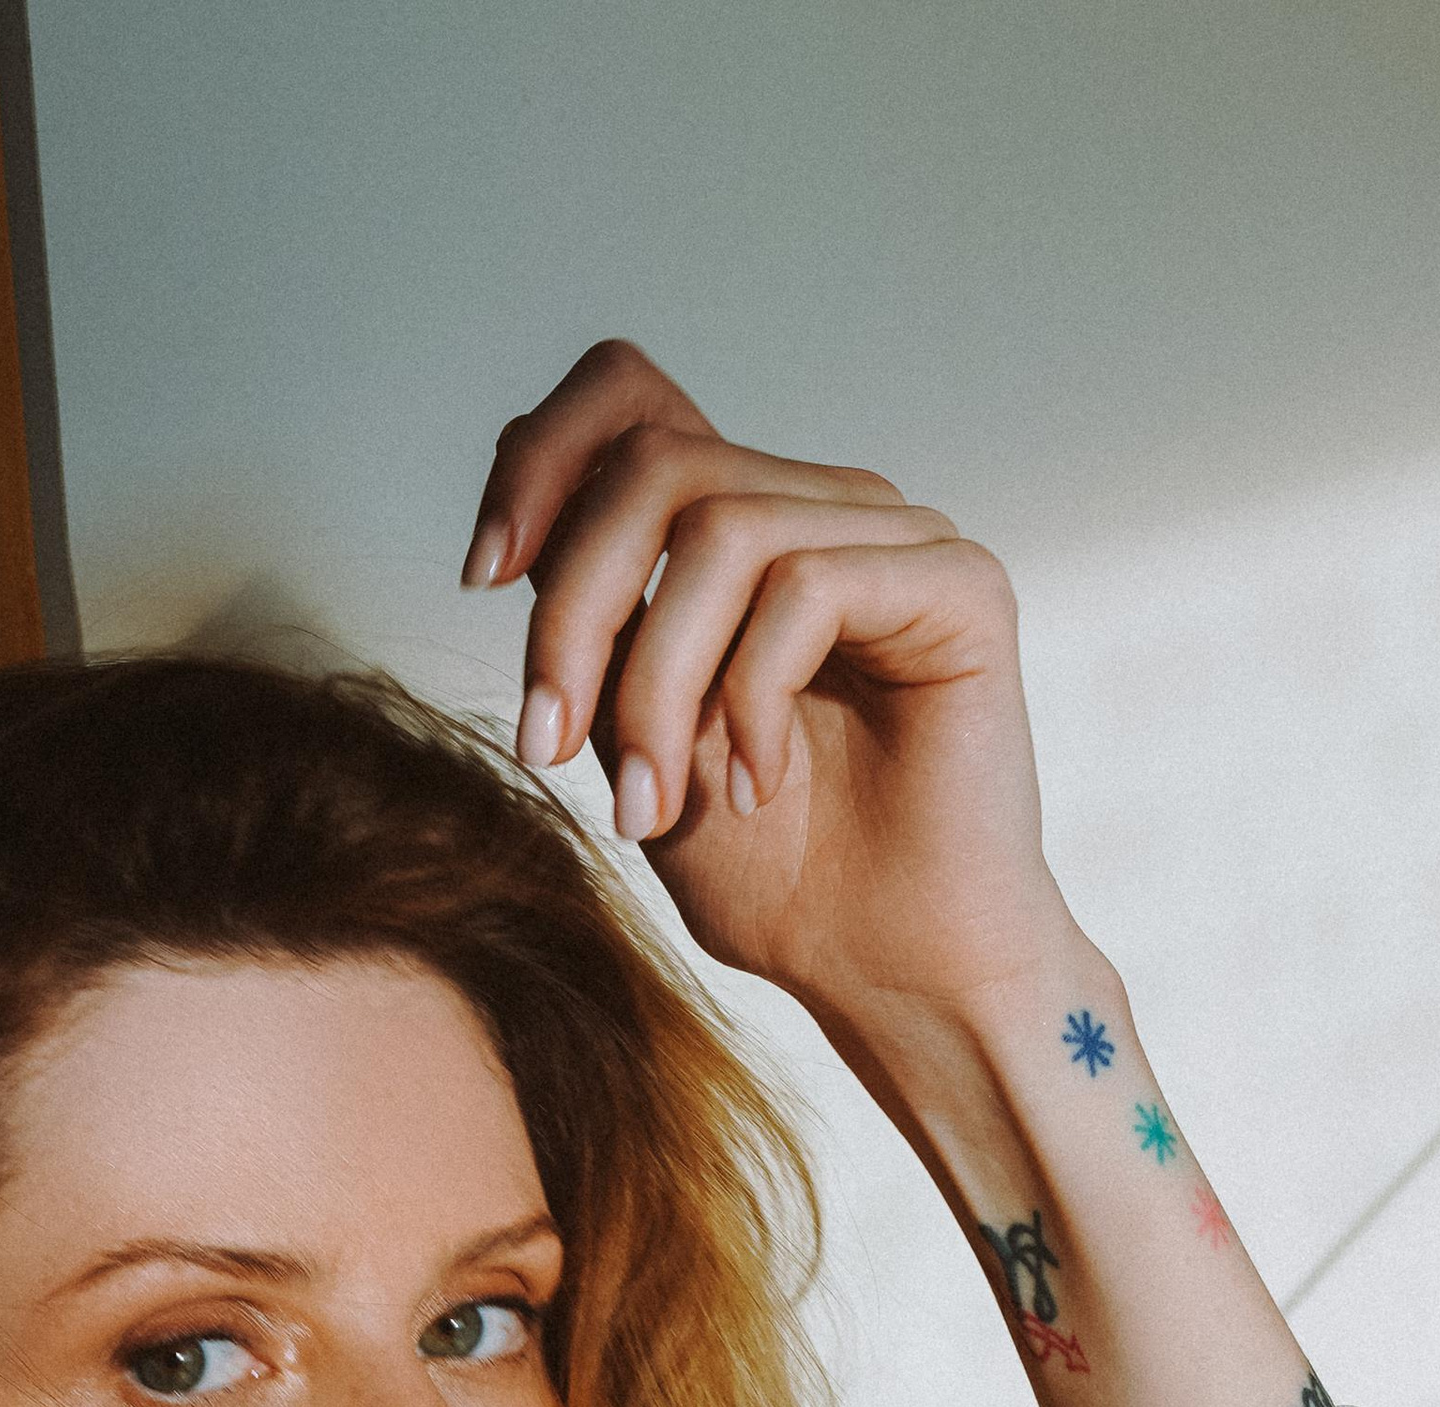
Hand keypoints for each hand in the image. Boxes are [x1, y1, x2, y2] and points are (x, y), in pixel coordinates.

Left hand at [463, 341, 1064, 1017]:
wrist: (889, 975)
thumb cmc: (774, 878)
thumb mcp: (633, 740)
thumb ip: (593, 632)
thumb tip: (514, 538)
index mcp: (741, 530)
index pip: (629, 397)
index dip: (538, 457)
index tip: (480, 577)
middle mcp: (820, 507)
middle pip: (654, 464)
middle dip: (573, 612)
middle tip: (549, 752)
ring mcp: (896, 537)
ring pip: (722, 532)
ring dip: (655, 685)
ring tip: (654, 808)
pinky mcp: (959, 585)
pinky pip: (808, 588)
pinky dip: (753, 702)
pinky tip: (758, 790)